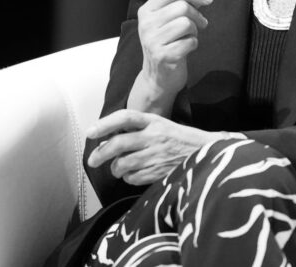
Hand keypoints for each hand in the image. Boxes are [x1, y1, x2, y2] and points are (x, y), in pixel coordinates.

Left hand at [86, 109, 216, 185]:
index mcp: (154, 121)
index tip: (90, 132)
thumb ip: (137, 130)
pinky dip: (128, 178)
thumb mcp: (160, 125)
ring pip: (123, 163)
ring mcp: (156, 155)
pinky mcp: (159, 172)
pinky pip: (133, 177)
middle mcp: (154, 136)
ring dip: (115, 168)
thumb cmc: (178, 138)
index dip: (105, 124)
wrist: (205, 152)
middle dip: (100, 153)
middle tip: (92, 161)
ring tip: (116, 168)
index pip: (125, 118)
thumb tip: (106, 140)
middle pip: (119, 144)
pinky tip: (133, 174)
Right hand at [136, 0, 212, 97]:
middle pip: (182, 7)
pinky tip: (186, 49)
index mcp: (146, 11)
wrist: (157, 78)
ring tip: (189, 37)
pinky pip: (190, 42)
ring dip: (194, 31)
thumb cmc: (167, 44)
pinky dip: (193, 44)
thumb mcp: (167, 21)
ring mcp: (152, 41)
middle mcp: (146, 24)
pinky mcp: (162, 56)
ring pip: (186, 23)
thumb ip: (181, 6)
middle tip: (199, 25)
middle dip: (196, 16)